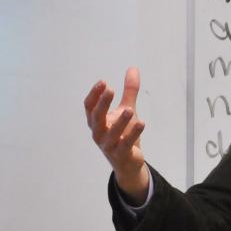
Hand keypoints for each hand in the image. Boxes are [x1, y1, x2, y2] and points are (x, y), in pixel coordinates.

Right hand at [84, 67, 149, 202]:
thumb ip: (129, 91)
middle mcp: (99, 133)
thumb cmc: (123, 133)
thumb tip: (133, 68)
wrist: (128, 161)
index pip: (89, 107)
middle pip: (96, 118)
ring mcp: (108, 145)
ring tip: (130, 110)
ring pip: (111, 133)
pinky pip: (125, 145)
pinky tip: (141, 123)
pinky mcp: (121, 155)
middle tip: (110, 90)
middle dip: (102, 104)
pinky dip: (133, 134)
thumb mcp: (126, 109)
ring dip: (120, 122)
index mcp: (96, 121)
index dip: (94, 95)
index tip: (103, 82)